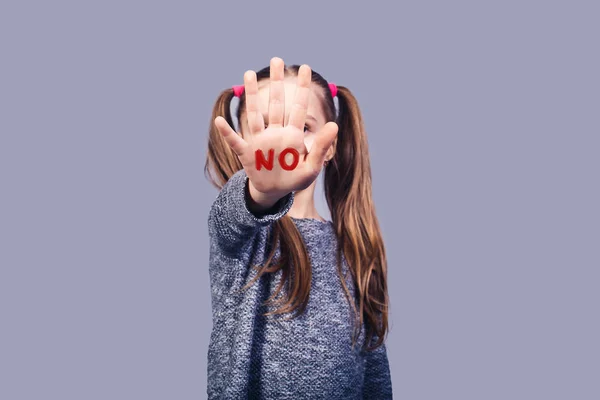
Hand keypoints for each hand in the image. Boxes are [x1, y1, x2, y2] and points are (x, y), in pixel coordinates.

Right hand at [214, 57, 337, 201]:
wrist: (276, 192)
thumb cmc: (295, 179)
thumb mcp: (312, 167)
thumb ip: (321, 147)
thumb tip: (334, 124)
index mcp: (292, 135)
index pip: (298, 107)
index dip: (301, 88)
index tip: (305, 68)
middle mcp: (275, 133)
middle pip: (275, 103)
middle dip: (276, 82)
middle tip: (277, 60)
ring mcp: (260, 141)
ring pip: (255, 114)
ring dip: (251, 95)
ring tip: (248, 73)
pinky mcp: (248, 153)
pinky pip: (235, 141)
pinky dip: (227, 133)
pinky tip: (220, 121)